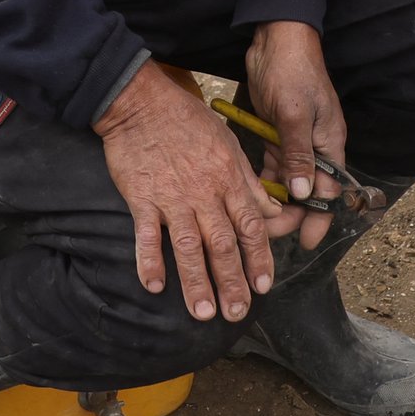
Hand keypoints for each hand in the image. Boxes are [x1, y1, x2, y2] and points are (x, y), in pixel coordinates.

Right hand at [96, 64, 297, 321]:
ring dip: (196, 281)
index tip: (263, 287)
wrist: (142, 102)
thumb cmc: (187, 120)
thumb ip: (250, 182)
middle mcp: (203, 193)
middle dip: (231, 281)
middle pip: (222, 244)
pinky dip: (149, 260)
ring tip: (203, 312)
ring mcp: (171, 197)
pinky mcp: (141, 197)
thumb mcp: (229, 144)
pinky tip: (154, 285)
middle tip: (237, 313)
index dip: (258, 258)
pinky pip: (145, 234)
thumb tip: (273, 212)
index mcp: (228, 179)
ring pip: (187, 246)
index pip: (250, 226)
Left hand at [241, 19, 373, 215]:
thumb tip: (305, 194)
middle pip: (308, 191)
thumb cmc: (292, 72)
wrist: (277, 39)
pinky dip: (264, 179)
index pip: (330, 191)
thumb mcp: (295, 115)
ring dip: (276, 200)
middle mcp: (316, 147)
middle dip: (291, 213)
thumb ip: (299, 155)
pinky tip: (249, 193)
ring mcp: (296, 140)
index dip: (319, 218)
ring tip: (255, 220)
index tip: (306, 242)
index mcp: (330, 144)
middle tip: (267, 233)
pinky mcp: (277, 133)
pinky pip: (273, 164)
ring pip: (289, 181)